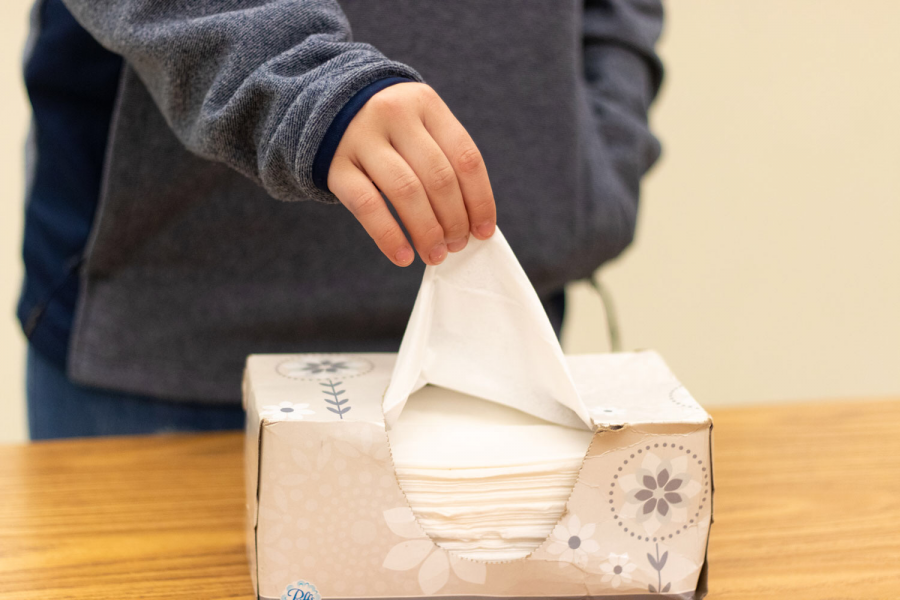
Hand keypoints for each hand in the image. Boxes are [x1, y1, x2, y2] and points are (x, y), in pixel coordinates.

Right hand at [327, 82, 495, 265]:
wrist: (324, 107)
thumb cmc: (388, 128)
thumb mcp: (418, 125)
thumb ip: (444, 160)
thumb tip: (473, 222)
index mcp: (425, 104)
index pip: (465, 158)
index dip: (479, 200)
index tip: (483, 231)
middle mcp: (394, 114)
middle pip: (438, 177)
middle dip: (454, 220)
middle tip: (457, 245)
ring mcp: (361, 137)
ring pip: (406, 192)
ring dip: (426, 231)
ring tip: (435, 255)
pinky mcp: (335, 164)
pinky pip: (367, 206)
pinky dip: (389, 236)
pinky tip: (403, 256)